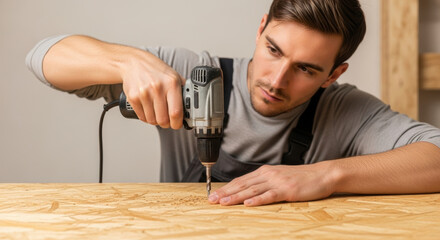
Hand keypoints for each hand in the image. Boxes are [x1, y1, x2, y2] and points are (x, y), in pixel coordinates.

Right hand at [121, 50, 184, 128]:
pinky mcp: (133, 98)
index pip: (176, 112)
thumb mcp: (173, 75)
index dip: (177, 123)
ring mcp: (144, 93)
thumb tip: (191, 107)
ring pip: (152, 121)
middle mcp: (157, 88)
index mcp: (171, 83)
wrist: (134, 62)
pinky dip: (146, 117)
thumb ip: (183, 90)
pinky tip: (149, 110)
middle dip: (167, 124)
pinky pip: (142, 117)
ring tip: (157, 112)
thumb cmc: (155, 70)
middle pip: (163, 120)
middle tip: (167, 120)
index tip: (177, 124)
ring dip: (156, 120)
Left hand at [208, 162, 336, 205]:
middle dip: (226, 192)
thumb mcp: (279, 176)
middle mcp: (268, 175)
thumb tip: (248, 190)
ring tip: (223, 202)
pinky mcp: (287, 190)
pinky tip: (248, 204)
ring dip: (236, 197)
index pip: (241, 180)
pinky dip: (258, 200)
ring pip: (252, 190)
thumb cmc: (301, 177)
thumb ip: (264, 182)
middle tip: (212, 199)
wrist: (322, 175)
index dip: (227, 187)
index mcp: (265, 172)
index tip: (215, 194)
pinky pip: (269, 196)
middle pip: (243, 185)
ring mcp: (277, 182)